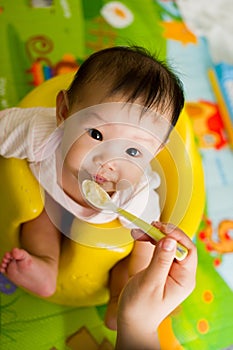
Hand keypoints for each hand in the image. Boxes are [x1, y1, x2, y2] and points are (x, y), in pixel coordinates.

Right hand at [116, 222, 196, 348]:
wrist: (132, 321)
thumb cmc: (140, 308)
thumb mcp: (150, 283)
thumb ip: (160, 261)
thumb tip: (169, 240)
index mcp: (184, 279)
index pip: (188, 250)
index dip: (176, 236)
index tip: (161, 228)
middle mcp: (181, 273)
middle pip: (178, 245)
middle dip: (164, 233)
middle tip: (149, 226)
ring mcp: (172, 270)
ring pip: (168, 244)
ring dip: (155, 235)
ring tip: (140, 231)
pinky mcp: (162, 268)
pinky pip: (160, 249)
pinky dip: (150, 241)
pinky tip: (141, 236)